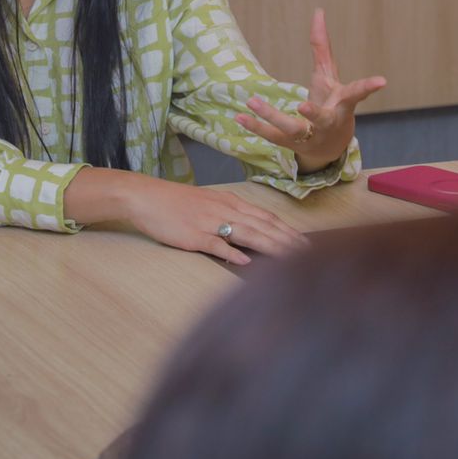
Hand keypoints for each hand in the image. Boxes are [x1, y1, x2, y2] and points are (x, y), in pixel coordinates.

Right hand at [65, 170, 305, 264]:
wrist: (146, 196)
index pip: (267, 219)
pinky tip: (247, 262)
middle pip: (264, 227)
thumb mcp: (208, 205)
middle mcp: (225, 211)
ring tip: (290, 259)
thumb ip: (231, 218)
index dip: (289, 232)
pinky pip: (216, 244)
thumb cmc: (176, 202)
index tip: (308, 245)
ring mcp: (210, 223)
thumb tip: (251, 233)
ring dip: (271, 247)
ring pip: (247, 234)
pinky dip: (232, 253)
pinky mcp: (193, 236)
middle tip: (310, 256)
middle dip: (289, 242)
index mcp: (230, 204)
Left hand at [236, 8, 386, 172]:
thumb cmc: (332, 103)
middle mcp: (328, 122)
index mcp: (342, 104)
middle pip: (321, 118)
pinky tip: (240, 117)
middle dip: (313, 113)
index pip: (357, 94)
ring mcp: (310, 135)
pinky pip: (272, 137)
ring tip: (252, 101)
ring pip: (291, 129)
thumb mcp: (330, 75)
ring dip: (271, 116)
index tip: (382, 81)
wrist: (330, 145)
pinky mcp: (292, 143)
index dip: (369, 86)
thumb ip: (322, 46)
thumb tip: (318, 11)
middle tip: (302, 106)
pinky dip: (256, 127)